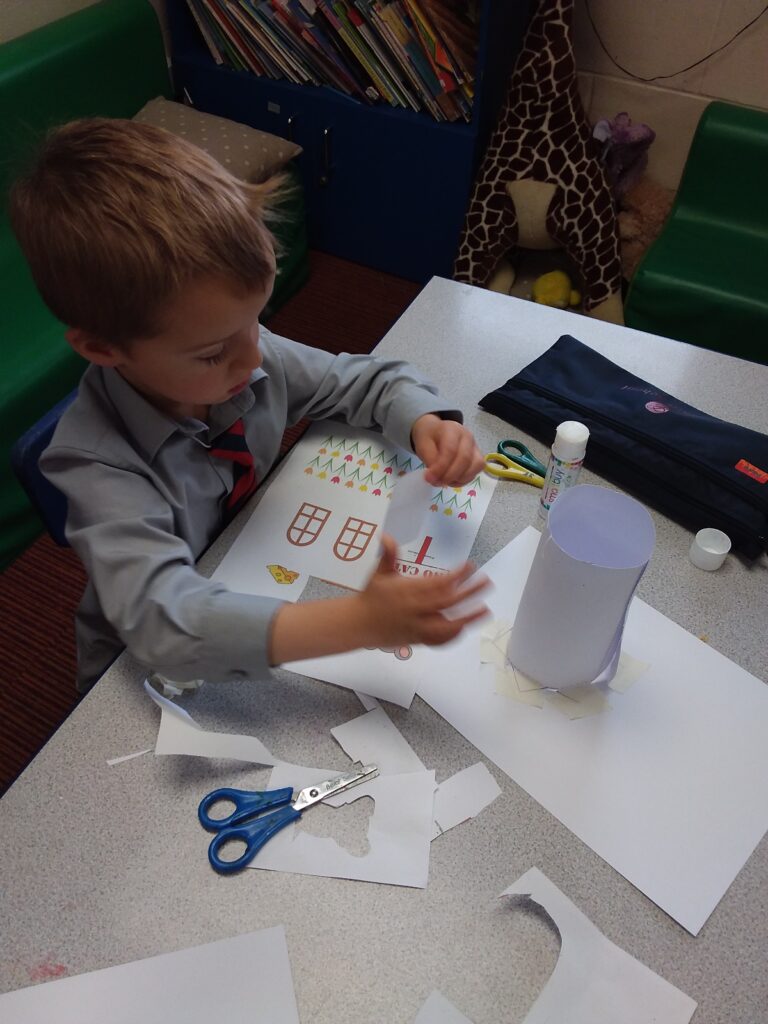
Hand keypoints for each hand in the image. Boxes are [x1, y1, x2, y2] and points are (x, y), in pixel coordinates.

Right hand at [353, 535, 489, 647]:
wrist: (357, 624)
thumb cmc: (370, 596)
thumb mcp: (378, 573)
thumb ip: (388, 555)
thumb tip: (386, 536)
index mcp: (406, 591)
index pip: (437, 582)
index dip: (456, 575)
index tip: (470, 566)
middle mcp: (414, 609)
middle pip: (447, 602)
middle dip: (469, 592)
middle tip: (487, 582)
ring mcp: (416, 627)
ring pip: (446, 625)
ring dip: (467, 618)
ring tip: (485, 609)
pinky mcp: (417, 640)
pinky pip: (438, 641)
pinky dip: (452, 635)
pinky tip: (465, 627)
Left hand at [411, 414, 484, 485]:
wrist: (435, 433)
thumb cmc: (429, 438)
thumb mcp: (422, 446)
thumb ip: (430, 460)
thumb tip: (436, 477)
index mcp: (452, 429)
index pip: (450, 450)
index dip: (441, 467)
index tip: (429, 478)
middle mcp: (468, 436)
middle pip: (465, 458)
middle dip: (450, 475)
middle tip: (436, 482)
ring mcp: (475, 447)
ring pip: (476, 466)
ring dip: (459, 478)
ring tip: (444, 481)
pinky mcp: (477, 457)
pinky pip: (476, 471)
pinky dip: (464, 480)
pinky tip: (451, 480)